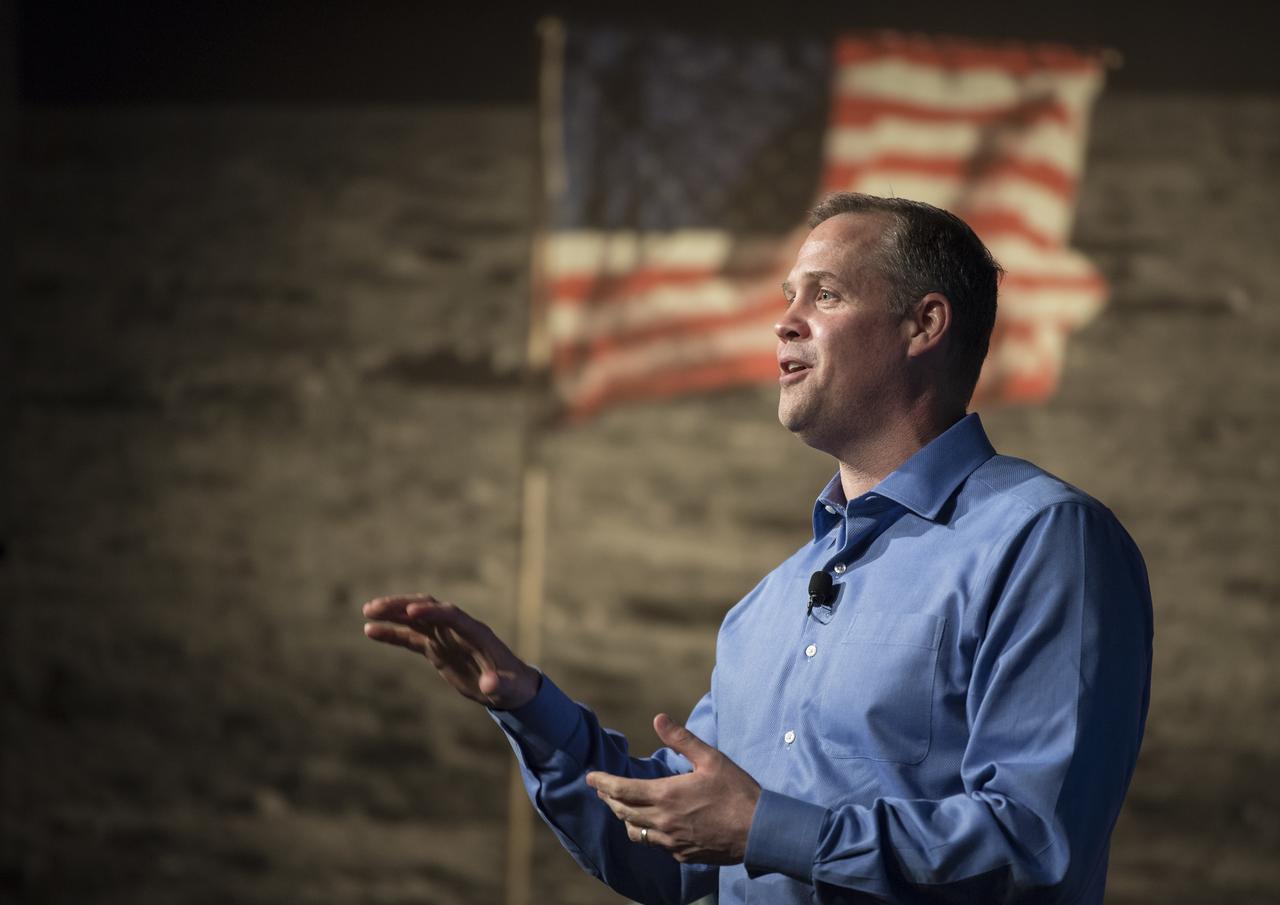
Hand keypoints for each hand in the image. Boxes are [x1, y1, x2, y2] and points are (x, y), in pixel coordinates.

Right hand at [362, 594, 540, 709]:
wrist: (508, 687)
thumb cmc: (512, 686)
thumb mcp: (507, 688)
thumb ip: (498, 685)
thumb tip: (489, 685)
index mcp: (476, 633)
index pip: (451, 616)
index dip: (432, 613)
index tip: (410, 613)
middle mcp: (458, 629)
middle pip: (428, 609)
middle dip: (403, 605)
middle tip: (375, 607)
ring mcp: (446, 636)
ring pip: (415, 619)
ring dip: (392, 613)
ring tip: (367, 612)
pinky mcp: (437, 647)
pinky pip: (411, 636)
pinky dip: (392, 633)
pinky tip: (371, 630)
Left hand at [586, 714, 760, 864]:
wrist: (759, 831)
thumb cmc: (737, 792)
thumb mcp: (711, 758)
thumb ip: (681, 739)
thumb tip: (658, 719)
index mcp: (667, 795)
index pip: (622, 790)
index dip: (603, 783)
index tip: (590, 777)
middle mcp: (664, 821)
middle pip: (623, 812)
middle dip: (609, 799)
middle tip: (602, 789)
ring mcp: (672, 842)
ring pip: (636, 832)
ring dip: (625, 818)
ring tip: (623, 807)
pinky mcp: (682, 854)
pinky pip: (655, 845)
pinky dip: (646, 833)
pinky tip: (652, 825)